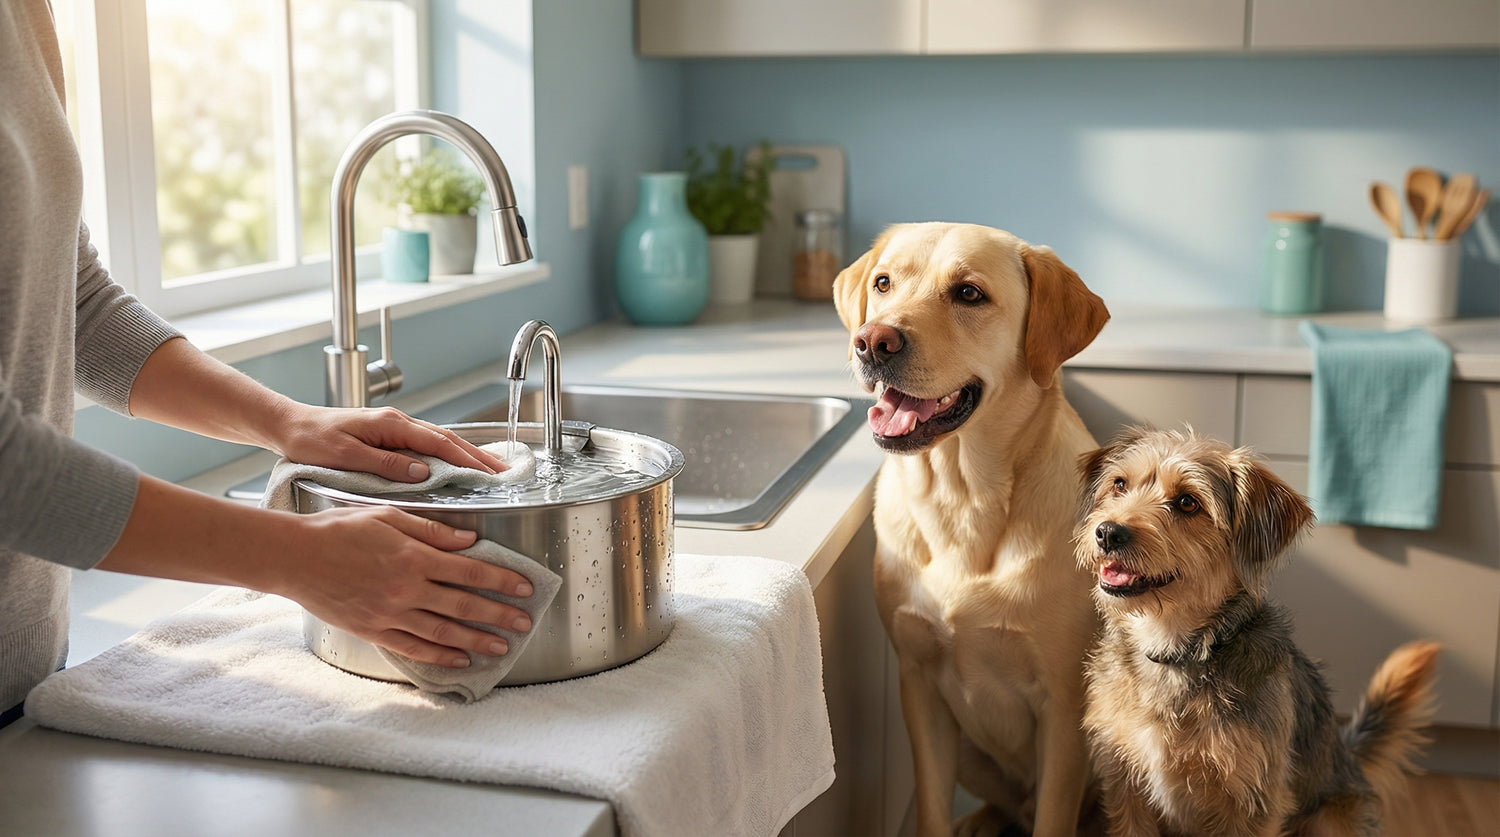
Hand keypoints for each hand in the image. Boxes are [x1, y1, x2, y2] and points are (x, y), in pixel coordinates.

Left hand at [271, 403, 508, 481]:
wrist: (289, 426)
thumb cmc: (311, 441)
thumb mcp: (346, 456)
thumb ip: (385, 465)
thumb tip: (422, 474)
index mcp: (391, 425)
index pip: (439, 443)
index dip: (468, 460)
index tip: (490, 475)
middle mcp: (398, 423)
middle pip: (448, 439)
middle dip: (479, 457)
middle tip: (505, 474)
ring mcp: (395, 428)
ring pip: (441, 441)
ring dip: (468, 455)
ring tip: (492, 471)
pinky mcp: (390, 436)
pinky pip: (428, 445)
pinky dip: (449, 454)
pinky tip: (459, 464)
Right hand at [283, 505, 536, 666]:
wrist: (294, 558)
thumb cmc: (339, 530)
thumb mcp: (388, 517)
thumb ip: (432, 531)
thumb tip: (470, 540)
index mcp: (413, 557)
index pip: (469, 571)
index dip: (501, 580)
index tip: (525, 586)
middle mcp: (406, 589)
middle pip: (463, 605)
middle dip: (499, 614)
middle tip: (525, 622)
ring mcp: (390, 614)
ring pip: (443, 631)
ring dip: (476, 640)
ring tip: (502, 647)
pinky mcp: (374, 630)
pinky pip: (413, 647)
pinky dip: (439, 655)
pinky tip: (460, 659)